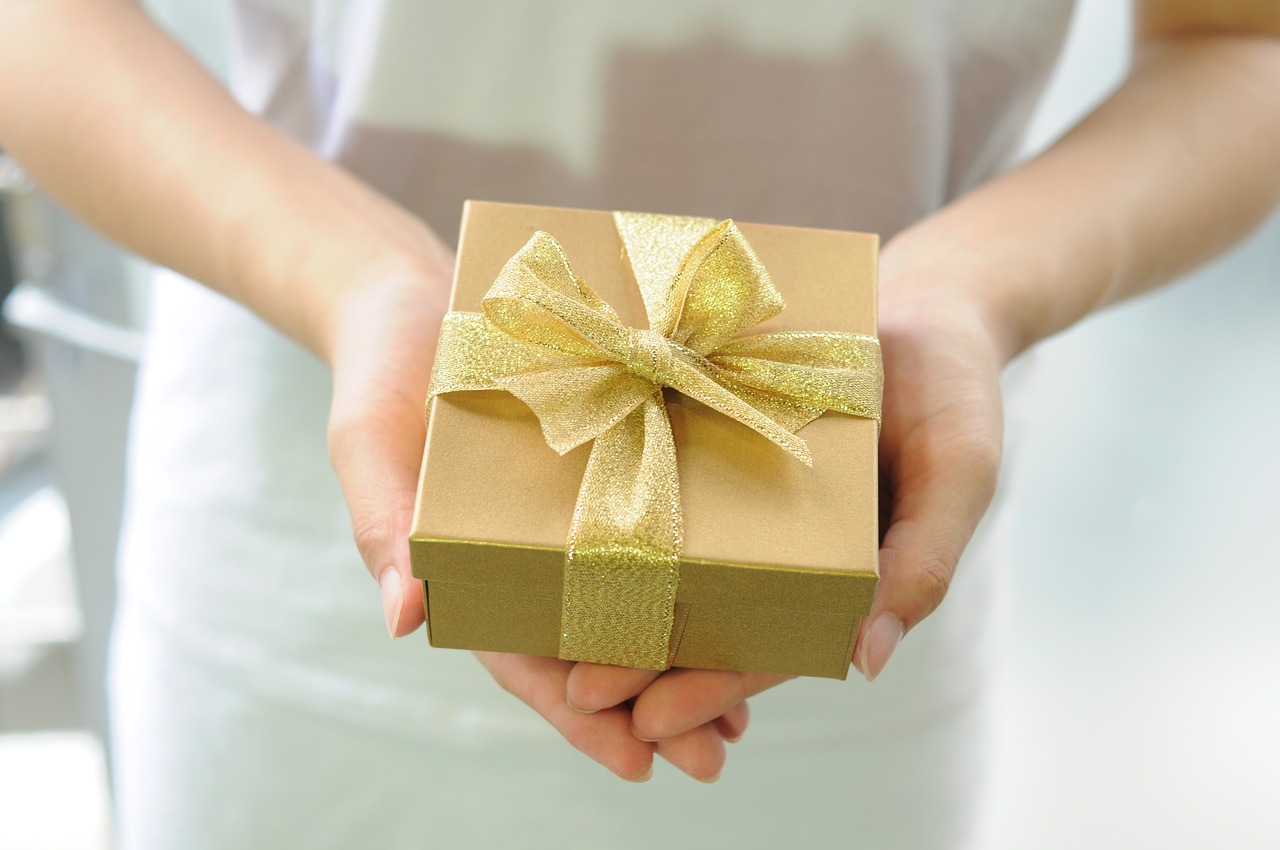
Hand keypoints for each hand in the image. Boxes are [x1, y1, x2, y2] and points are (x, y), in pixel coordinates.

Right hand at [320, 255, 747, 782]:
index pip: (526, 661)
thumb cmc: (380, 378)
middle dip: (656, 704)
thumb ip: (386, 529)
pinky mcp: (613, 457)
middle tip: (719, 753)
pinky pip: (659, 519)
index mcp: (472, 571)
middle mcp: (532, 553)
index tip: (637, 765)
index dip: (580, 716)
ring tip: (748, 704)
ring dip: (689, 650)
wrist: (414, 300)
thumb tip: (405, 620)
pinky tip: (752, 585)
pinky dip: (701, 561)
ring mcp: (576, 511)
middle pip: (598, 646)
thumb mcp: (370, 448)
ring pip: (637, 598)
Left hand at [543, 255, 1008, 771]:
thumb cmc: (957, 392)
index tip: (650, 722)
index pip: (772, 647)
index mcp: (843, 576)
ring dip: (620, 599)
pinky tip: (566, 532)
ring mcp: (747, 495)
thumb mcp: (959, 474)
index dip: (714, 689)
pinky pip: (668, 482)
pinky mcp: (717, 436)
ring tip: (550, 637)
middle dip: (645, 663)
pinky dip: (624, 513)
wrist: (931, 301)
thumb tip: (866, 662)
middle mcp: (785, 545)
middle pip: (708, 616)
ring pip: (676, 562)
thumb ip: (924, 564)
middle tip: (578, 694)